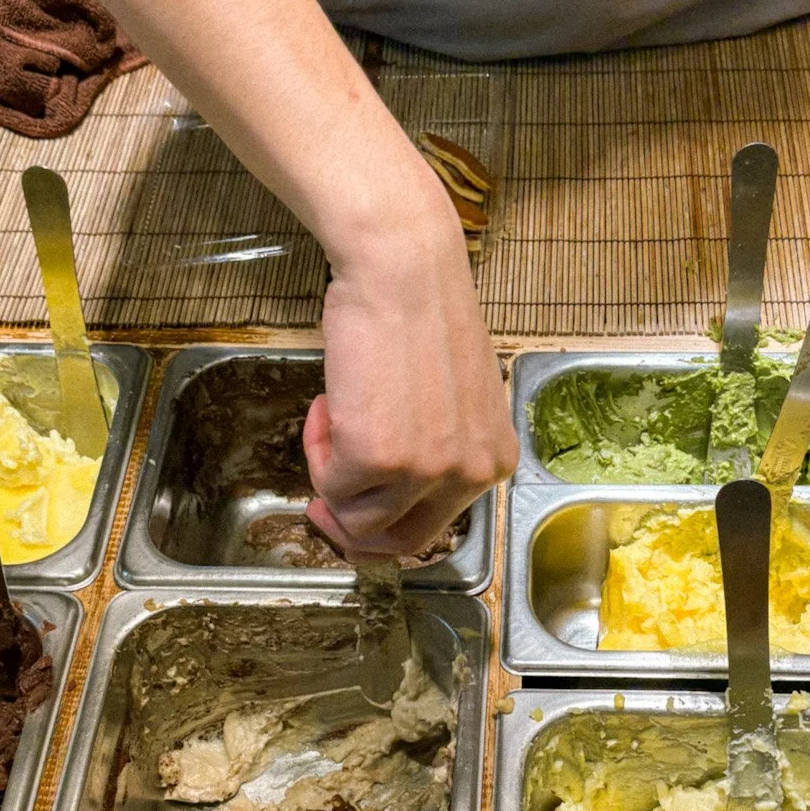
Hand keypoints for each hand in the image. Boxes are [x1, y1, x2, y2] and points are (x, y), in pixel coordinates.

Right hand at [303, 169, 516, 554]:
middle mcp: (469, 474)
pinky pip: (330, 483)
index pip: (437, 527)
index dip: (387, 524)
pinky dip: (316, 446)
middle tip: (323, 505)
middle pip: (400, 541)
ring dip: (331, 473)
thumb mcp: (455, 398)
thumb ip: (438, 447)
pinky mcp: (379, 457)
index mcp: (493, 461)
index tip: (355, 512)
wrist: (403, 269)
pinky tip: (329, 399)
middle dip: (353, 528)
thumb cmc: (423, 315)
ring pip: (358, 519)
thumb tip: (395, 487)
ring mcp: (425, 470)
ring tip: (333, 417)